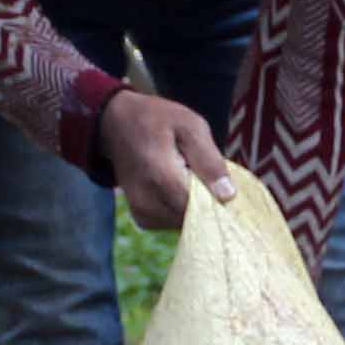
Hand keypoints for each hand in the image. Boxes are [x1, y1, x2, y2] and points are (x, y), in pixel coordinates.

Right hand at [98, 86, 235, 233]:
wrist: (116, 123)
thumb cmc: (157, 120)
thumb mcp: (190, 126)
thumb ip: (209, 160)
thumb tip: (227, 195)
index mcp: (160, 175)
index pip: (199, 207)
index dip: (218, 201)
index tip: (226, 187)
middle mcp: (147, 199)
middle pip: (193, 219)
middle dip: (207, 203)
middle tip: (206, 176)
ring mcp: (142, 211)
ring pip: (183, 224)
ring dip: (194, 207)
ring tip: (189, 178)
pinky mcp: (142, 217)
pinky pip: (172, 224)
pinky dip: (181, 211)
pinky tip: (179, 189)